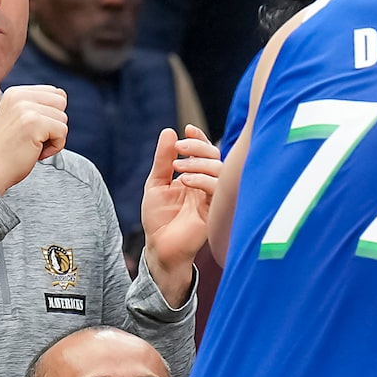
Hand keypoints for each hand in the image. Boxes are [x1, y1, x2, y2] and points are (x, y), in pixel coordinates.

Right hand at [0, 85, 66, 195]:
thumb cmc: (5, 153)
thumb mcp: (17, 119)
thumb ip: (35, 106)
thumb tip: (62, 97)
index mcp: (15, 93)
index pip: (54, 92)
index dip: (51, 115)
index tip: (33, 131)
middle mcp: (20, 96)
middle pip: (61, 101)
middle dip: (55, 123)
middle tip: (35, 139)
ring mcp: (26, 109)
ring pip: (63, 118)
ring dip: (54, 137)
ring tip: (33, 147)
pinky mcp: (35, 123)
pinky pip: (62, 132)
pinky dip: (55, 147)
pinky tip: (37, 153)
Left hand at [141, 125, 220, 298]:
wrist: (160, 248)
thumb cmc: (158, 219)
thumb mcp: (156, 184)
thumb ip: (163, 160)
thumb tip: (169, 132)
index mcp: (195, 177)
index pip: (204, 152)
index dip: (198, 138)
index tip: (186, 129)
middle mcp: (206, 185)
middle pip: (215, 156)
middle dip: (198, 147)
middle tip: (180, 147)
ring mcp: (212, 197)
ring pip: (220, 169)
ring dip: (199, 163)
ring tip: (177, 167)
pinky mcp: (216, 211)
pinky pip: (218, 189)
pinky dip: (203, 180)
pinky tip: (185, 181)